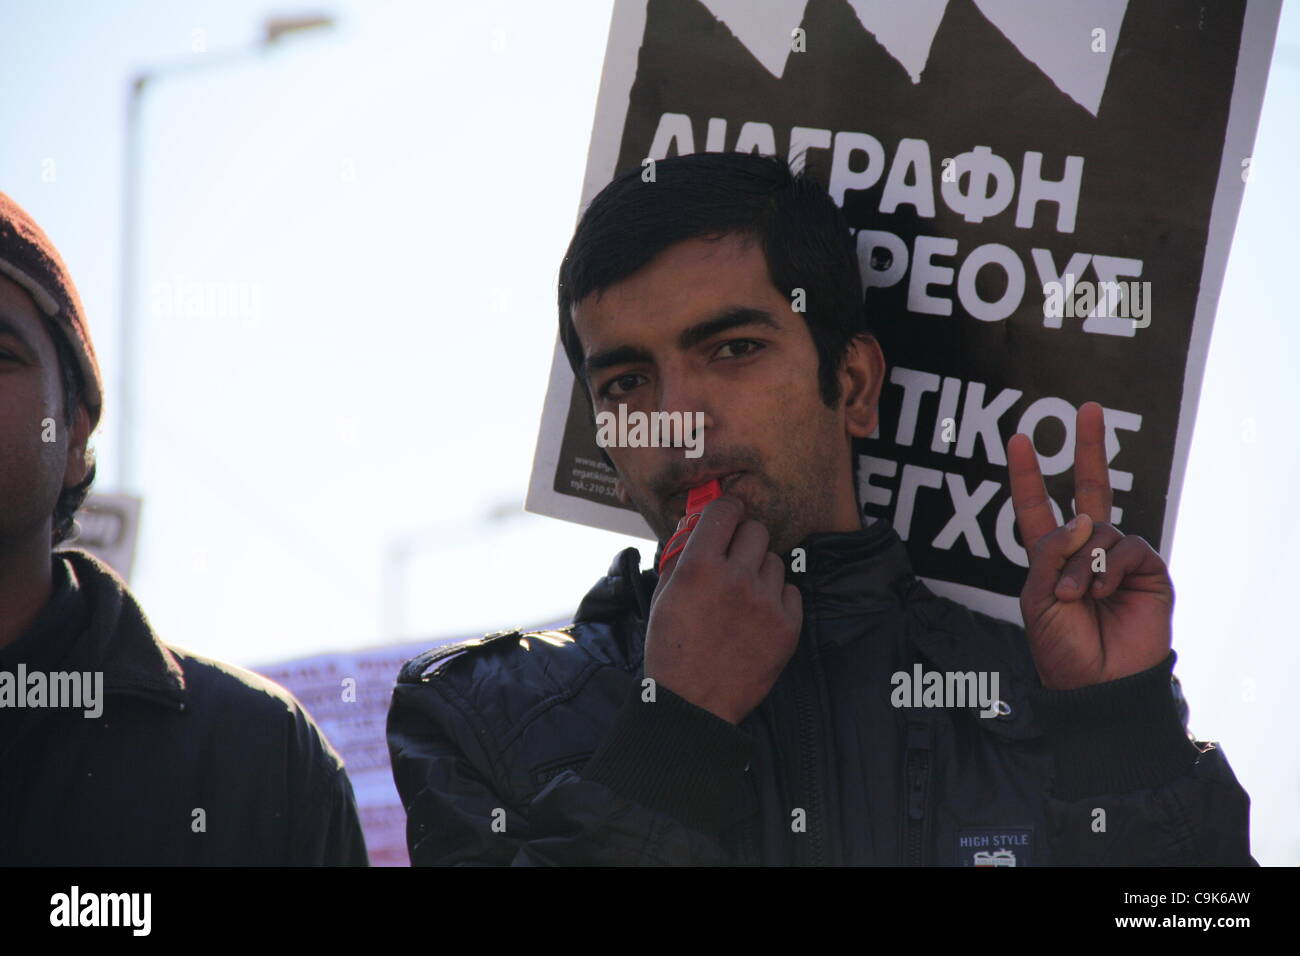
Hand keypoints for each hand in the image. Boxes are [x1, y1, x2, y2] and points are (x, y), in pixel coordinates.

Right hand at [646, 496, 801, 723]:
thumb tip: (696, 525)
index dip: (725, 511)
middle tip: (734, 558)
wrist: (693, 703)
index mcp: (699, 566)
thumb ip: (680, 556)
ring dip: (760, 571)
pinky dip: (777, 599)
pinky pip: (792, 591)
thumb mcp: (663, 596)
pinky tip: (758, 616)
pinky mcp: (787, 625)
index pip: (725, 510)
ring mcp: (765, 602)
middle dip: (743, 539)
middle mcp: (736, 578)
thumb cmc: (671, 649)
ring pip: (774, 561)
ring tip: (743, 597)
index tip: (726, 518)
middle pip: (756, 529)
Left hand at [1006, 402, 1173, 690]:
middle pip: (1092, 488)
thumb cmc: (1061, 647)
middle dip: (1089, 446)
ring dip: (1082, 562)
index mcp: (1051, 557)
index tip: (1017, 440)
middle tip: (1088, 407)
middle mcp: (1086, 551)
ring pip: (1100, 529)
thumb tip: (1083, 518)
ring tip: (1077, 598)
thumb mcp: (1037, 598)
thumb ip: (1051, 553)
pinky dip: (1109, 567)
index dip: (1026, 476)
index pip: (1037, 508)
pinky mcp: (1147, 571)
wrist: (1098, 684)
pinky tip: (1103, 592)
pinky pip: (1128, 546)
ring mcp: (1118, 559)